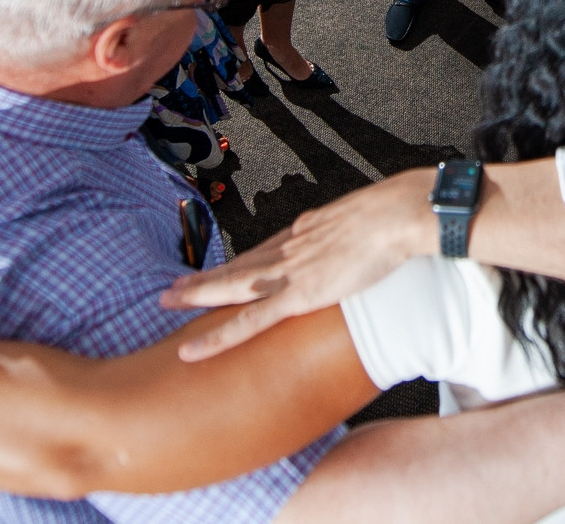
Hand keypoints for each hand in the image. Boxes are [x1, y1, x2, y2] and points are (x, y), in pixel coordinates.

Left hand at [163, 170, 435, 359]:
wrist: (397, 216)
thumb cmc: (393, 215)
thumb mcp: (366, 219)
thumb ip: (351, 233)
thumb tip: (354, 239)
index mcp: (304, 231)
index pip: (262, 252)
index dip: (237, 263)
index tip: (219, 270)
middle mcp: (288, 249)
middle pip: (238, 266)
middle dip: (204, 278)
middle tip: (172, 287)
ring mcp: (289, 272)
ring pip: (231, 288)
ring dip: (197, 295)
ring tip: (167, 302)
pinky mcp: (297, 296)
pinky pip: (249, 323)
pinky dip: (217, 337)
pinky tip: (193, 350)